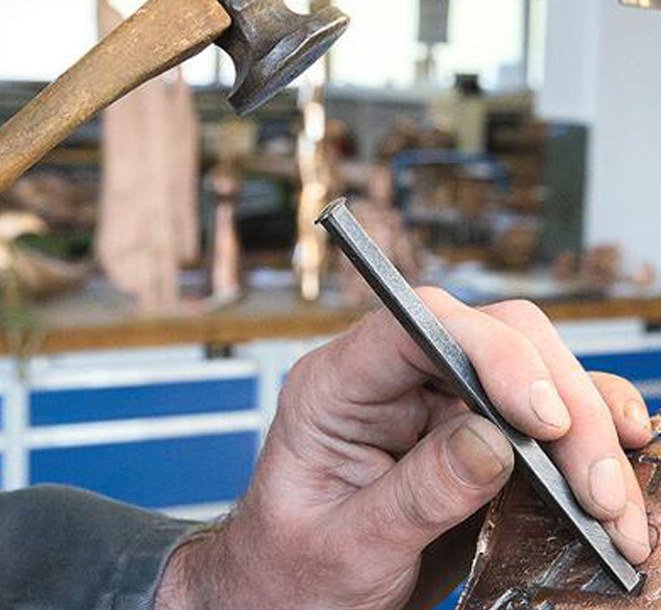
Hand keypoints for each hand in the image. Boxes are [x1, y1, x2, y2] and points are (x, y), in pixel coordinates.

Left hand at [157, 290, 654, 609]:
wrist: (291, 599)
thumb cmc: (294, 570)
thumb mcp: (347, 546)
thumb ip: (415, 495)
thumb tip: (495, 442)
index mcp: (334, 387)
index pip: (414, 326)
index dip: (490, 353)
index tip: (542, 418)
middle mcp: (389, 380)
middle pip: (493, 339)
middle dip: (561, 405)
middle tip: (595, 488)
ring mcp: (435, 403)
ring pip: (535, 373)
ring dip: (590, 432)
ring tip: (616, 509)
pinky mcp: (475, 436)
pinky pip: (544, 417)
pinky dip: (590, 442)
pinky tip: (618, 477)